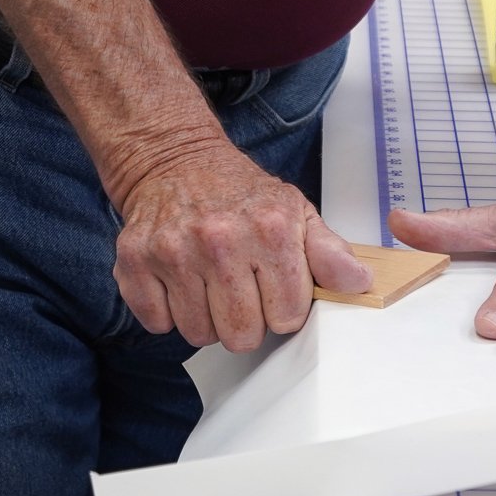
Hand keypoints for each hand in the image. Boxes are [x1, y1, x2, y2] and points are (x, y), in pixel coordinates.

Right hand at [111, 128, 370, 349]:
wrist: (175, 160)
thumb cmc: (241, 195)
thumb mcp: (296, 214)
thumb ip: (330, 254)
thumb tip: (360, 284)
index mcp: (271, 230)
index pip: (287, 318)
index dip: (282, 309)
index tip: (273, 286)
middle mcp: (221, 239)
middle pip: (242, 335)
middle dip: (245, 321)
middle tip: (239, 289)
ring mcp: (173, 251)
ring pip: (199, 334)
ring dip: (206, 318)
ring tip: (209, 283)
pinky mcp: (135, 261)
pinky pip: (157, 324)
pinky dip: (167, 312)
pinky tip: (179, 282)